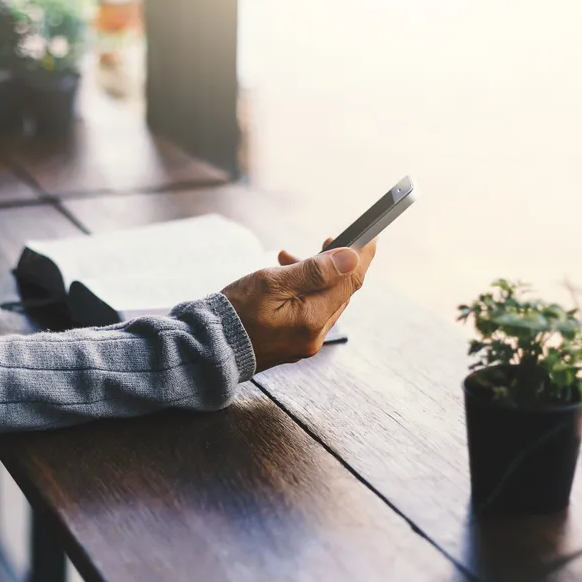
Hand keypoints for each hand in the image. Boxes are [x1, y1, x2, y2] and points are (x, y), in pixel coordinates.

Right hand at [223, 239, 376, 373]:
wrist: (209, 346)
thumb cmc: (234, 313)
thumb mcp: (271, 283)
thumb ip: (313, 271)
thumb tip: (350, 257)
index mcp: (311, 321)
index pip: (350, 283)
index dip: (363, 257)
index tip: (371, 236)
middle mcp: (314, 336)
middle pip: (340, 293)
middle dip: (338, 265)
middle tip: (329, 239)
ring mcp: (304, 343)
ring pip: (325, 302)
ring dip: (317, 277)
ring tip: (290, 258)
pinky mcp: (294, 343)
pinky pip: (310, 312)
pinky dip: (305, 292)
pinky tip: (286, 279)